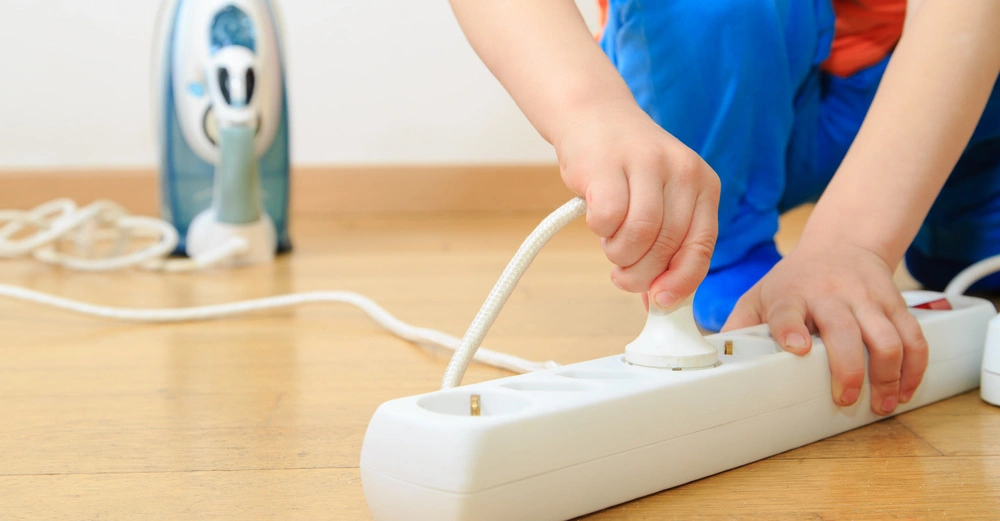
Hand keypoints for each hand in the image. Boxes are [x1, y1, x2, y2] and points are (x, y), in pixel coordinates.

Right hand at [556, 102, 720, 307]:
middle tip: (623, 275)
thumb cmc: (626, 168)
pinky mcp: (608, 164)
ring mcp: (646, 164)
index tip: (661, 302)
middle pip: (667, 246)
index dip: (681, 281)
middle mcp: (682, 172)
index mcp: (703, 185)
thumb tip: (661, 302)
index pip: (701, 246)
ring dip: (619, 254)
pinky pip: (608, 219)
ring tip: (611, 244)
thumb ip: (666, 246)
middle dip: (641, 274)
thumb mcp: (660, 200)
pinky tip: (597, 221)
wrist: (593, 116)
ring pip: (639, 236)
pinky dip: (600, 230)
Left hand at [723, 241, 928, 415]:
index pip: (788, 310)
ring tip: (882, 403)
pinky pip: (913, 336)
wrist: (842, 243)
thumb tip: (713, 358)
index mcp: (791, 294)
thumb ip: (740, 325)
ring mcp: (865, 298)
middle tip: (845, 398)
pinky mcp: (894, 302)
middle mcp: (830, 294)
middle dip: (848, 369)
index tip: (796, 349)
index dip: (791, 329)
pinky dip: (914, 367)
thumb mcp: (759, 294)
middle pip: (845, 331)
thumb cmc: (795, 279)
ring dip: (888, 375)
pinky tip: (905, 389)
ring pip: (887, 337)